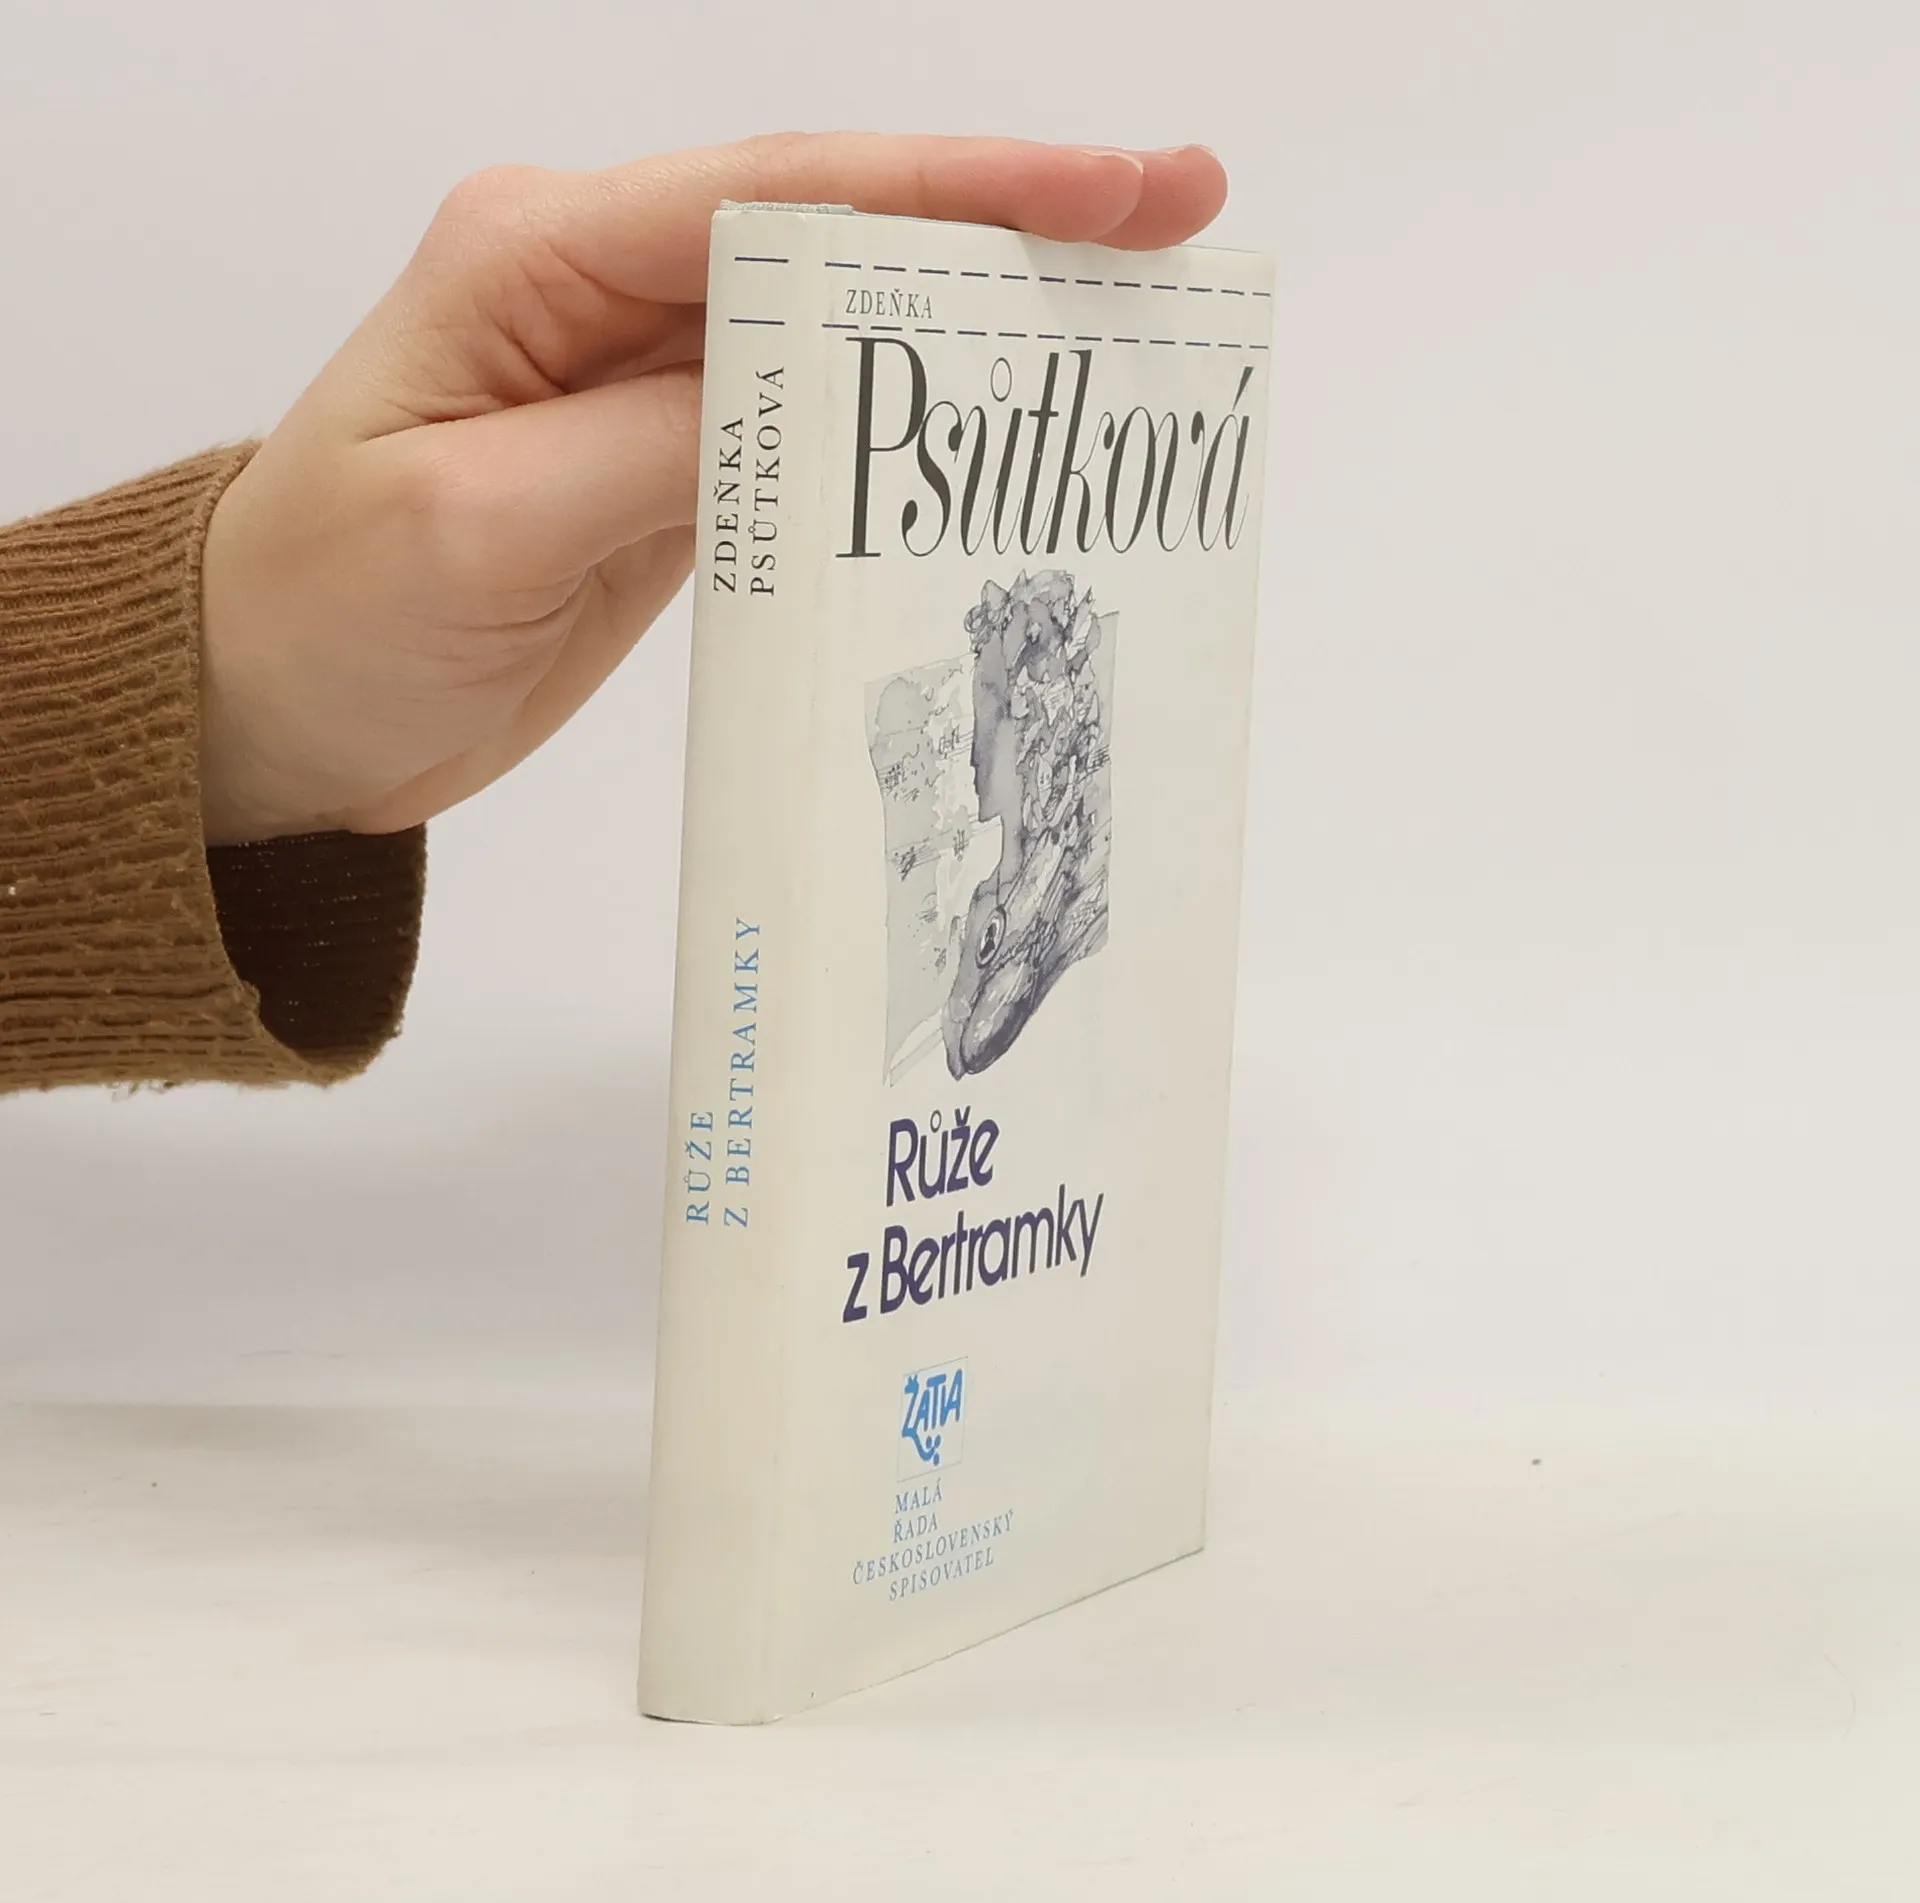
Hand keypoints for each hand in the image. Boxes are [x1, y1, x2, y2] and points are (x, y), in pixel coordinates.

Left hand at [197, 132, 1229, 842]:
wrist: (276, 710)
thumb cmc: (327, 612)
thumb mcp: (478, 531)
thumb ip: (656, 451)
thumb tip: (822, 404)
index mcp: (538, 256)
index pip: (780, 193)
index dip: (959, 184)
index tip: (1112, 191)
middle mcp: (601, 288)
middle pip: (838, 231)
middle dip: (1009, 224)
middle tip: (1175, 225)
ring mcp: (643, 375)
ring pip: (845, 325)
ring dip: (980, 325)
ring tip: (1126, 329)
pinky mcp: (671, 465)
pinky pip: (817, 425)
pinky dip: (914, 427)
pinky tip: (1002, 438)